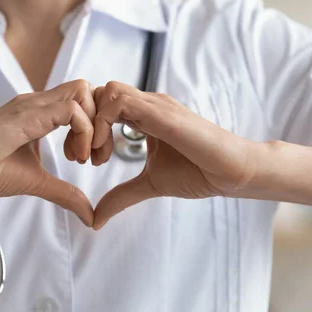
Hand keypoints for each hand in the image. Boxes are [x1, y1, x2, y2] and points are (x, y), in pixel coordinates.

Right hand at [0, 80, 95, 225]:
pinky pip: (71, 110)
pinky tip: (74, 156)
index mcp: (41, 113)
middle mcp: (39, 103)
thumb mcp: (37, 182)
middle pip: (88, 90)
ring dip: (94, 125)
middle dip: (102, 121)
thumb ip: (65, 193)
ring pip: (83, 92)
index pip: (82, 100)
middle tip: (93, 156)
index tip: (88, 158)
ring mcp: (33, 105)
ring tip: (82, 157)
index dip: (95, 126)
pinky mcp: (27, 114)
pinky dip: (83, 131)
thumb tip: (89, 215)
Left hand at [91, 81, 257, 229]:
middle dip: (82, 122)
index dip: (85, 128)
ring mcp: (155, 105)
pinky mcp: (162, 112)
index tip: (82, 158)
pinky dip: (102, 124)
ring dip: (91, 122)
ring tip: (94, 155)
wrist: (231, 173)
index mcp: (143, 115)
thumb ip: (121, 196)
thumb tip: (95, 219)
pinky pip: (120, 102)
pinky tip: (104, 152)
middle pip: (99, 93)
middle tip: (80, 156)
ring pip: (107, 92)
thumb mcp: (149, 185)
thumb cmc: (198, 173)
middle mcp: (147, 104)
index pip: (102, 105)